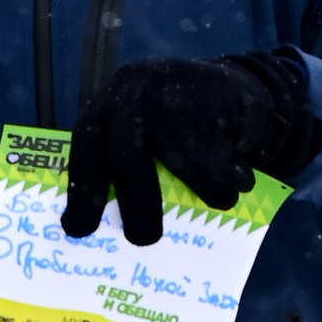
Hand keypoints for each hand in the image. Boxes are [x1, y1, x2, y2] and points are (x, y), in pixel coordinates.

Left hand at [62, 51, 321, 246]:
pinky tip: (241, 180)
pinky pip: (218, 148)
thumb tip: (113, 230)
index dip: (82, 187)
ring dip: (201, 185)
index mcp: (107, 105)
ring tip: (221, 203)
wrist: (230, 82)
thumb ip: (125, 167)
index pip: (86, 144)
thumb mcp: (142, 137)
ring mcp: (171, 86)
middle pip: (126, 152)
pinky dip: (230, 172)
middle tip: (144, 239)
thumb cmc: (176, 127)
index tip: (80, 230)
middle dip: (135, 201)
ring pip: (179, 151)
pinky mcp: (213, 90)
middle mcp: (133, 89)